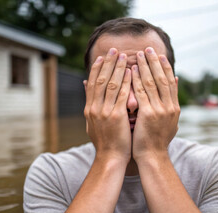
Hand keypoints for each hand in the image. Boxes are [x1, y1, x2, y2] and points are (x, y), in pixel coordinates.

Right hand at [84, 48, 131, 163]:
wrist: (109, 158)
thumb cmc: (105, 141)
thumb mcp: (92, 122)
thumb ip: (91, 104)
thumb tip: (86, 86)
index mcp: (89, 108)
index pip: (92, 83)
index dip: (97, 68)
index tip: (102, 56)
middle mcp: (94, 108)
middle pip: (100, 79)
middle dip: (107, 63)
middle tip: (114, 49)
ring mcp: (104, 112)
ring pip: (110, 84)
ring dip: (117, 68)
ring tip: (124, 55)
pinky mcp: (116, 117)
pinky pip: (122, 95)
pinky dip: (126, 82)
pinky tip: (131, 72)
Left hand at [131, 47, 179, 161]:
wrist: (153, 157)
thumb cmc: (157, 140)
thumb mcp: (169, 120)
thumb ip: (172, 101)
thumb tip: (176, 81)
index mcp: (174, 107)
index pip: (170, 81)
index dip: (165, 67)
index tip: (160, 55)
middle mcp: (170, 106)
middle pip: (162, 78)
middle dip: (155, 62)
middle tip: (148, 48)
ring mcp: (160, 110)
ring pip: (152, 82)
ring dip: (145, 66)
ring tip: (139, 54)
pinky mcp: (148, 114)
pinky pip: (141, 92)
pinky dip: (137, 80)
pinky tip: (132, 70)